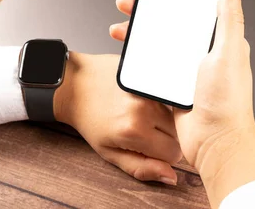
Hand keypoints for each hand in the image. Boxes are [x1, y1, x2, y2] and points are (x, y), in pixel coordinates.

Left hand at [53, 53, 181, 185]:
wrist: (76, 86)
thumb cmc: (91, 121)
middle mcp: (145, 108)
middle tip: (140, 132)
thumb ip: (141, 168)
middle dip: (164, 137)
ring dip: (163, 120)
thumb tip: (171, 177)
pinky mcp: (151, 76)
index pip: (173, 154)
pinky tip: (142, 102)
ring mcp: (150, 89)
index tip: (145, 148)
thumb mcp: (110, 153)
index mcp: (134, 130)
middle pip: (178, 134)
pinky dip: (162, 104)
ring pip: (176, 116)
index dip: (161, 155)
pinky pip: (170, 98)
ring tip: (139, 116)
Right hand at [111, 0, 254, 206]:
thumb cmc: (228, 102)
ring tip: (120, 31)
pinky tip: (127, 53)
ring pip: (158, 44)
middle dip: (147, 15)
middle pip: (170, 25)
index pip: (191, 11)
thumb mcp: (228, 52)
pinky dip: (139, 58)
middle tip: (127, 8)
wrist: (214, 143)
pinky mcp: (172, 87)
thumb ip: (230, 19)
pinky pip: (152, 67)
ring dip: (138, 35)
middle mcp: (202, 55)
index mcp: (219, 42)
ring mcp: (185, 72)